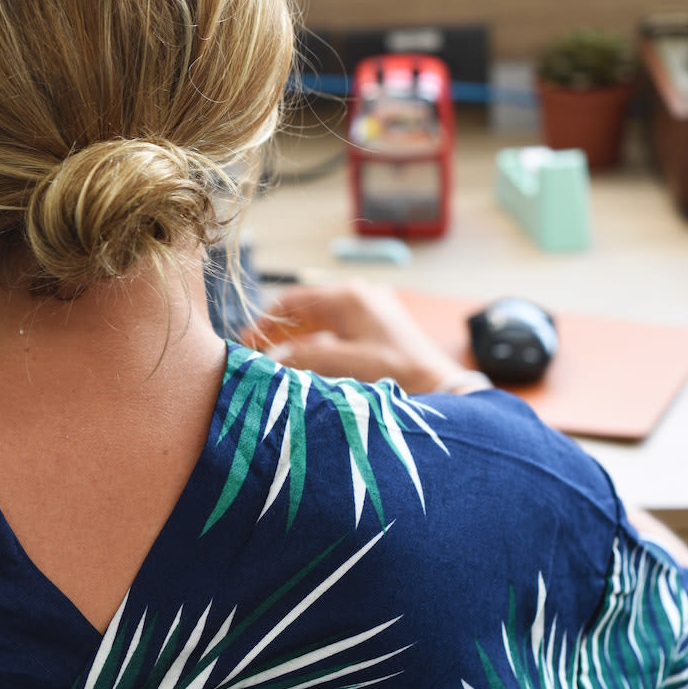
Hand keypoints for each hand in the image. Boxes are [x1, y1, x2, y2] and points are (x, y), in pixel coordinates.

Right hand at [244, 280, 481, 393]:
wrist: (443, 392)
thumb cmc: (399, 376)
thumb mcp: (345, 366)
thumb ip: (304, 358)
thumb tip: (271, 360)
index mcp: (350, 297)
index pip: (291, 301)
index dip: (263, 322)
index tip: (244, 345)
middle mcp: (359, 296)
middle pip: (303, 309)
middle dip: (276, 332)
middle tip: (254, 355)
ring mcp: (370, 310)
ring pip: (317, 321)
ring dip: (294, 340)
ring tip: (272, 362)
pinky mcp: (377, 328)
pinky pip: (334, 332)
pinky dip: (314, 345)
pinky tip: (302, 365)